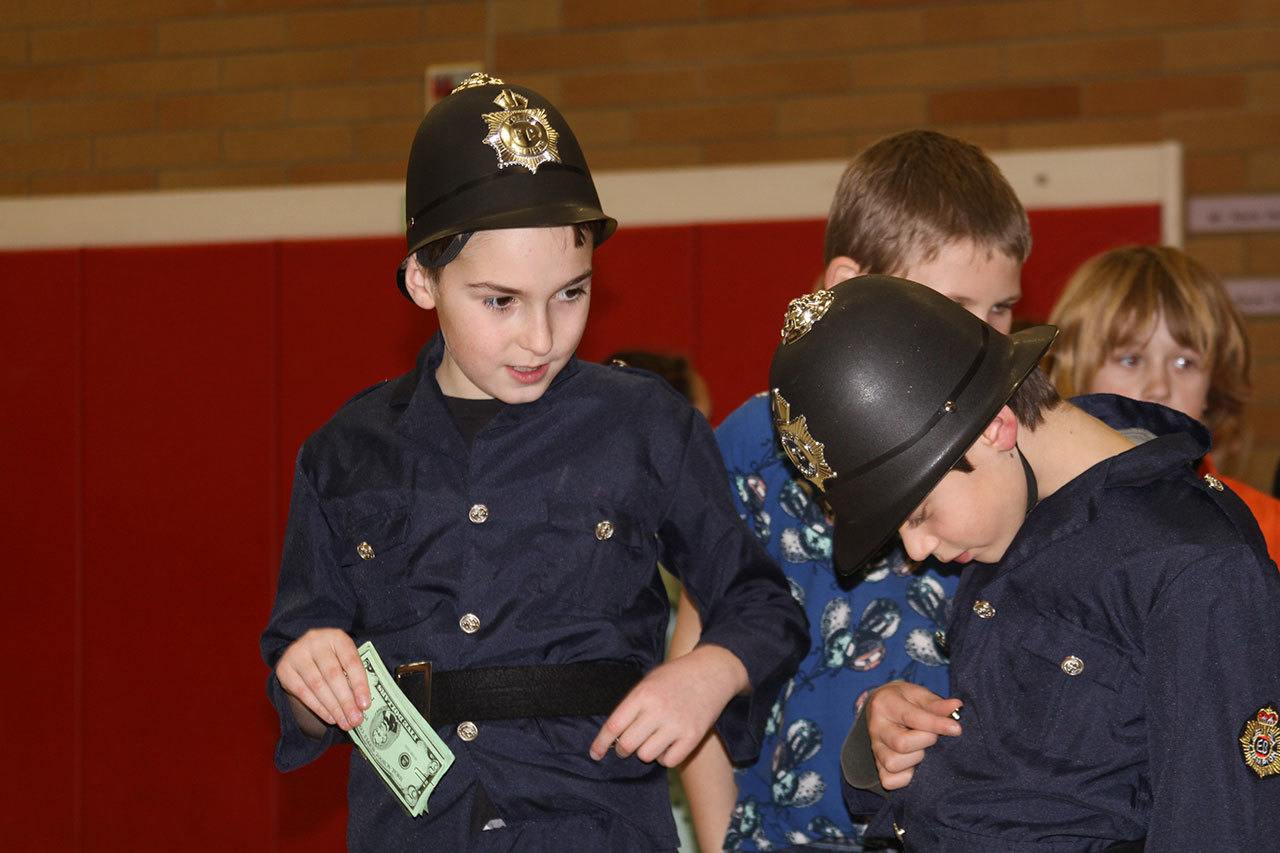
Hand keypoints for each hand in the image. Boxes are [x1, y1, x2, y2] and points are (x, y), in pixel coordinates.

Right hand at [275, 628, 370, 732]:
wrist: (305, 653)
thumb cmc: (333, 659)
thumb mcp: (345, 659)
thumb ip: (353, 676)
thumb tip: (362, 705)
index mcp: (336, 637)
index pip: (350, 661)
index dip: (359, 684)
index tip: (365, 705)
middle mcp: (315, 641)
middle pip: (333, 674)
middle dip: (346, 701)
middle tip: (355, 720)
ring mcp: (297, 654)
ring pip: (318, 685)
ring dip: (333, 708)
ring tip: (345, 722)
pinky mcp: (284, 669)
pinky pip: (303, 692)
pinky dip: (318, 708)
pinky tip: (330, 718)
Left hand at [590, 644, 747, 766]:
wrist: (713, 671)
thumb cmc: (676, 676)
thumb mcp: (649, 681)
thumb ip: (632, 704)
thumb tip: (614, 734)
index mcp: (643, 694)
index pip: (614, 725)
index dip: (600, 743)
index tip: (594, 753)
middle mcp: (658, 710)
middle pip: (627, 744)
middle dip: (622, 749)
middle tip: (626, 745)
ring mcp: (676, 725)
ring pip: (646, 755)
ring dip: (645, 752)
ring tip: (651, 740)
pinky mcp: (693, 737)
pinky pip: (668, 761)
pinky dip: (664, 757)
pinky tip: (667, 745)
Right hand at [865, 680, 961, 789]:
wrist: (881, 708)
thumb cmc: (904, 701)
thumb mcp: (918, 694)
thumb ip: (936, 703)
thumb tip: (956, 707)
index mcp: (884, 704)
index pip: (912, 718)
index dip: (937, 724)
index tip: (956, 729)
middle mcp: (876, 728)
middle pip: (901, 744)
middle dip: (925, 741)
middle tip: (932, 735)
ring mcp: (875, 749)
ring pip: (893, 764)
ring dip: (915, 760)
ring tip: (921, 749)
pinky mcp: (877, 766)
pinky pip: (890, 781)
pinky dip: (905, 777)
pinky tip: (914, 765)